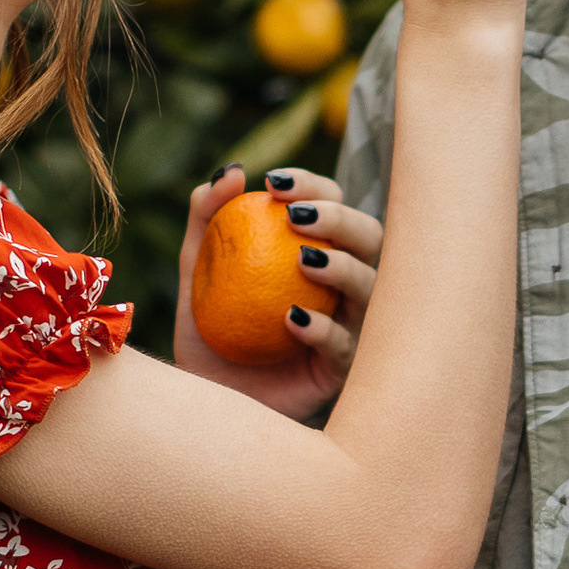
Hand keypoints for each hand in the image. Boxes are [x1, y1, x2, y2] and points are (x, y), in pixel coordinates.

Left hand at [173, 164, 379, 419]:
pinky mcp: (342, 370)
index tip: (273, 184)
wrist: (205, 397)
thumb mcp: (197, 268)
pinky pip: (345, 345)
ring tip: (302, 260)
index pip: (333, 204)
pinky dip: (324, 327)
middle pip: (370, 237)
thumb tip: (233, 171)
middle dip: (341, 218)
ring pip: (371, 287)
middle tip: (296, 218)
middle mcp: (343, 284)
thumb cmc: (209, 328)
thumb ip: (207, 218)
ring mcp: (350, 326)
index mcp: (318, 250)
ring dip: (342, 267)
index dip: (313, 185)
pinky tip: (292, 319)